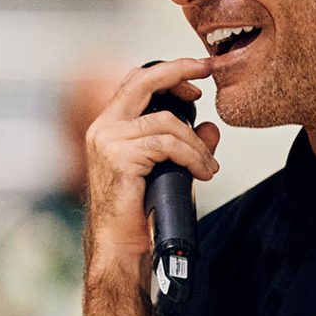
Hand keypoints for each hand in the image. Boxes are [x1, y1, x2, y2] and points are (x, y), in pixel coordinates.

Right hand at [84, 59, 219, 263]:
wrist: (121, 245)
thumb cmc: (139, 210)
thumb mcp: (168, 168)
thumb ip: (187, 145)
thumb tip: (211, 127)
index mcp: (109, 126)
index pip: (136, 82)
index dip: (169, 71)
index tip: (198, 71)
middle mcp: (103, 128)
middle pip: (143, 82)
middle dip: (180, 71)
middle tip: (208, 70)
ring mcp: (109, 141)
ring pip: (167, 123)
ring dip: (197, 144)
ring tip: (209, 165)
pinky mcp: (120, 158)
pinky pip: (168, 145)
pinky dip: (193, 157)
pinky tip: (203, 172)